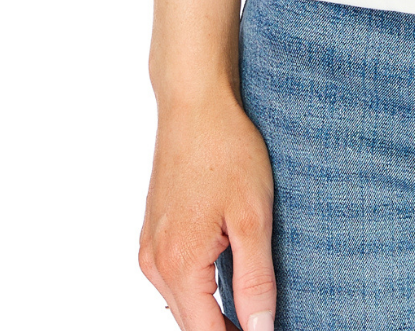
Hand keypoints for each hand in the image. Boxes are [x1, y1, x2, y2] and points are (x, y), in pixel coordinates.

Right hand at [140, 84, 277, 330]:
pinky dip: (199, 290)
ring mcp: (149, 249)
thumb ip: (255, 281)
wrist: (194, 104)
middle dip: (226, 329)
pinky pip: (174, 280)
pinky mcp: (152, 235)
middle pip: (191, 325)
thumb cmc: (226, 150)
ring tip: (251, 308)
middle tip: (265, 322)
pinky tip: (226, 280)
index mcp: (179, 265)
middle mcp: (155, 264)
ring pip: (182, 305)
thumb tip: (260, 330)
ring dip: (213, 314)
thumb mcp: (252, 216)